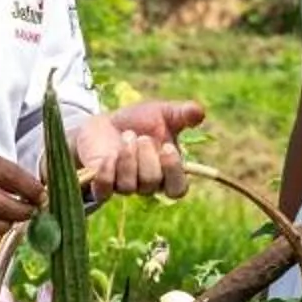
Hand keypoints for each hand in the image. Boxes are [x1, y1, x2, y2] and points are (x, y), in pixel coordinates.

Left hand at [74, 98, 206, 199]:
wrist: (104, 121)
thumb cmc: (138, 120)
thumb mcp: (162, 112)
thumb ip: (182, 113)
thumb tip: (199, 112)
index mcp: (167, 172)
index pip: (178, 189)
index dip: (173, 172)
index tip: (167, 148)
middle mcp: (147, 184)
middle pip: (152, 183)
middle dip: (146, 157)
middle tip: (141, 137)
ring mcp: (124, 187)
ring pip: (129, 186)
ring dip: (127, 158)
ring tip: (126, 136)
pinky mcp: (101, 186)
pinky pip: (105, 189)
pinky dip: (107, 171)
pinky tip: (108, 155)